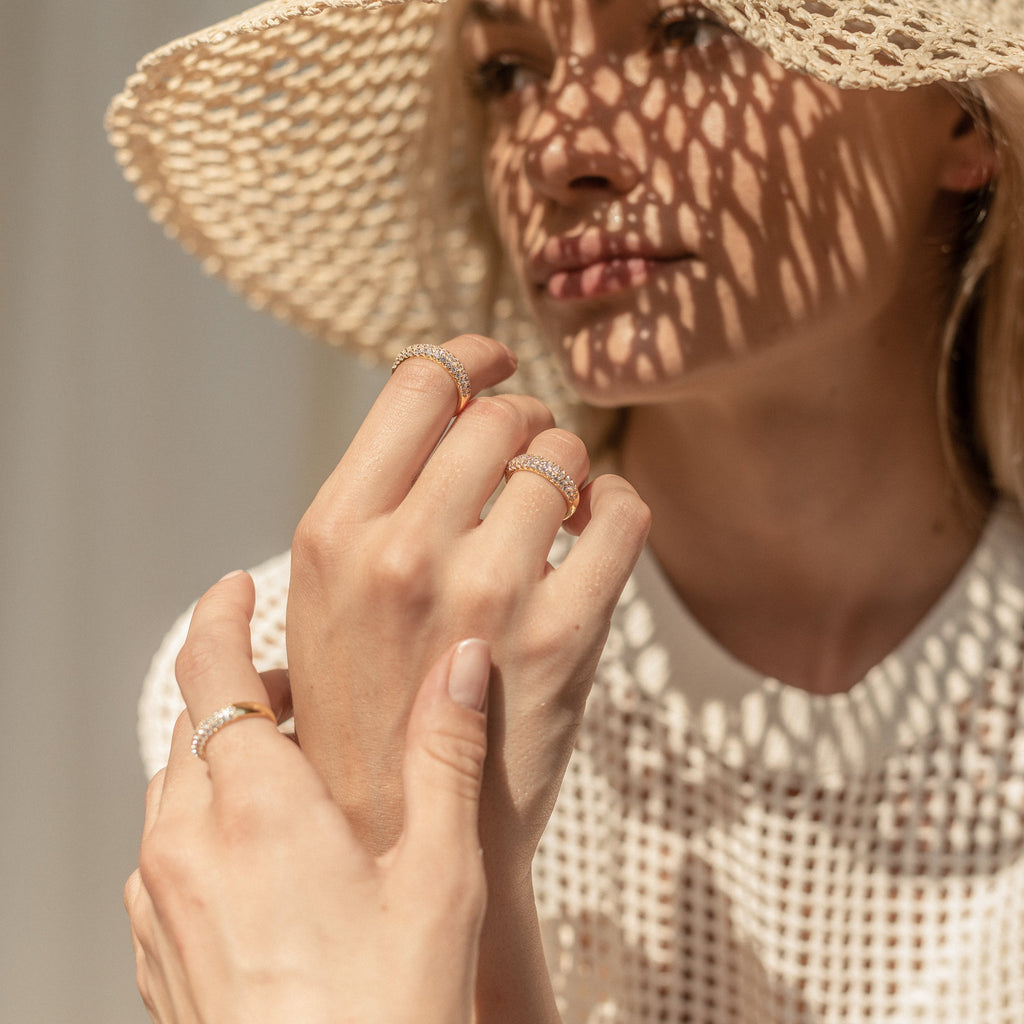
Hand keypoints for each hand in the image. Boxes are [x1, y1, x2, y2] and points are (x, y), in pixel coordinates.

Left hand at [125, 571, 489, 1023]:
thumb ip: (445, 756)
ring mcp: (158, 903)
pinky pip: (165, 850)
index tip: (236, 587)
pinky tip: (264, 856)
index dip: (218, 618)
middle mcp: (187, 845)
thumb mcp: (439, 880)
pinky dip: (205, 821)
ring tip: (293, 773)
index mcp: (257, 812)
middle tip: (304, 690)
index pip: (211, 675)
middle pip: (193, 726)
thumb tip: (463, 661)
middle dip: (241, 691)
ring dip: (224, 759)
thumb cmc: (388, 1012)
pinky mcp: (154, 949)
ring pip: (176, 788)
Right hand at [286, 334, 650, 875]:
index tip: (492, 362)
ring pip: (563, 457)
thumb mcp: (326, 593)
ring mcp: (488, 594)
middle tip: (523, 449)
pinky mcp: (563, 636)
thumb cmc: (362, 700)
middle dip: (521, 417)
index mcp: (334, 532)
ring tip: (557, 498)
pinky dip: (618, 503)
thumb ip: (377, 499)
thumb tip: (451, 398)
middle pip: (500, 413)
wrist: (404, 825)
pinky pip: (623, 515)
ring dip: (568, 464)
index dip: (469, 356)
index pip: (420, 385)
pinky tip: (597, 524)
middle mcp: (404, 554)